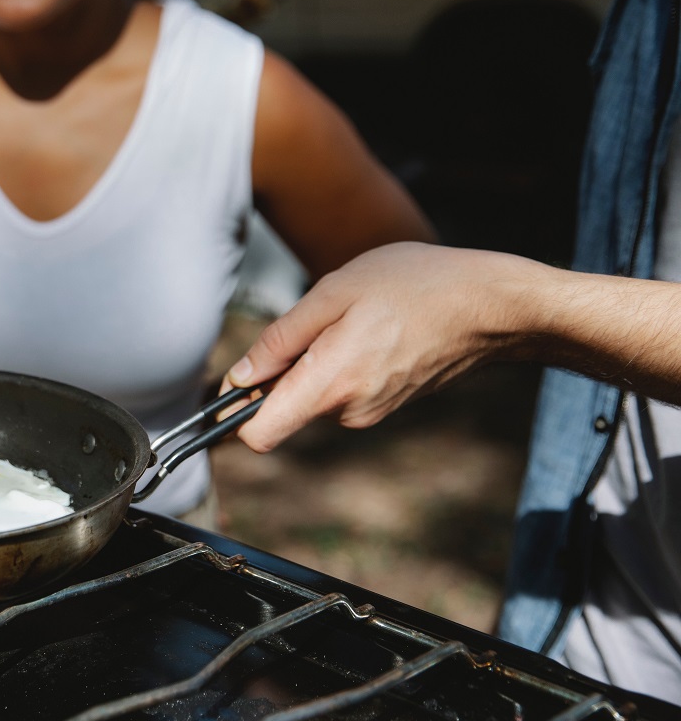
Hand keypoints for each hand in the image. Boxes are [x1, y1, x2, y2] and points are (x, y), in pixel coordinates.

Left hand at [221, 242, 536, 451]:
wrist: (493, 305)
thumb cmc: (415, 286)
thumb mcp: (333, 292)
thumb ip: (280, 339)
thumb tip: (239, 378)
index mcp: (329, 384)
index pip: (257, 435)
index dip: (232, 413)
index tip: (228, 387)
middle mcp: (348, 411)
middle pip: (283, 407)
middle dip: (282, 370)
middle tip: (317, 320)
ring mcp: (371, 412)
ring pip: (314, 394)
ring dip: (317, 360)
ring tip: (356, 318)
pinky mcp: (386, 404)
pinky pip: (342, 388)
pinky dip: (343, 361)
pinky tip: (374, 328)